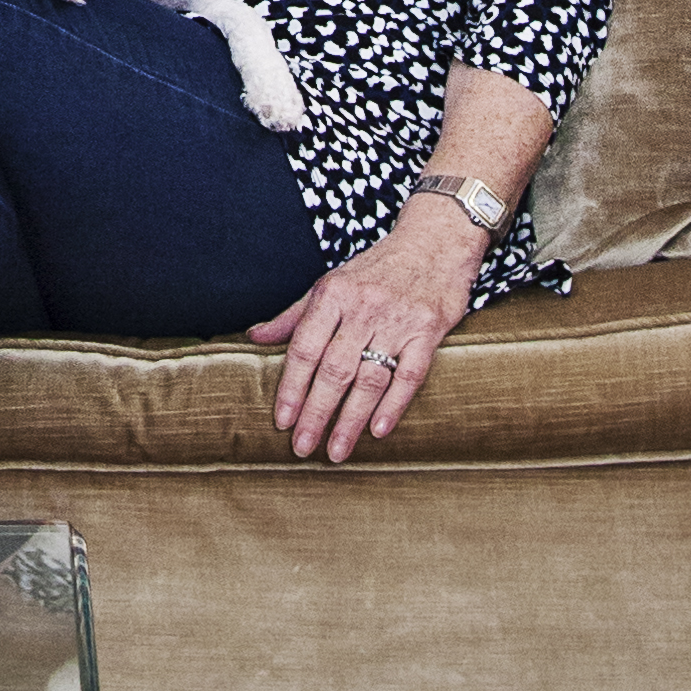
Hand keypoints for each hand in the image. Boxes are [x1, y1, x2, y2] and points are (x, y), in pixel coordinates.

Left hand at [263, 195, 482, 460]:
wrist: (436, 239)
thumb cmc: (376, 268)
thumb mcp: (331, 283)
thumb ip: (294, 316)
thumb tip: (254, 337)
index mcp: (332, 294)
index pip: (304, 348)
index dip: (291, 387)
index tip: (282, 421)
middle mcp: (363, 307)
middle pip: (334, 369)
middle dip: (316, 412)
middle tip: (303, 447)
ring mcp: (398, 319)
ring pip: (369, 377)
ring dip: (351, 419)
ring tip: (337, 450)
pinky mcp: (429, 330)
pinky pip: (409, 374)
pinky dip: (394, 405)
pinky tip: (378, 430)